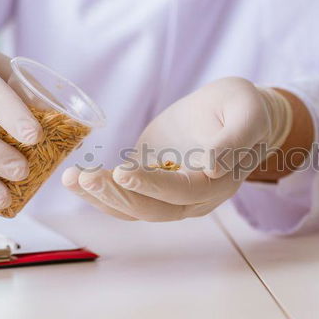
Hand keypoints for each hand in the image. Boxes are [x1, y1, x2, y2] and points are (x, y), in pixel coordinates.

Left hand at [62, 77, 293, 220]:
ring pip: (134, 209)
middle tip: (84, 178)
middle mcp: (194, 199)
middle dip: (117, 196)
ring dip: (101, 198)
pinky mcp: (152, 181)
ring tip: (71, 179)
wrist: (236, 114)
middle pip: (153, 209)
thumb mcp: (247, 112)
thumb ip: (234, 139)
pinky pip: (125, 196)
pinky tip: (74, 179)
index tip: (122, 171)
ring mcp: (170, 194)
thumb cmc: (245, 108)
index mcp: (218, 184)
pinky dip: (100, 192)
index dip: (153, 185)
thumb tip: (213, 166)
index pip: (183, 191)